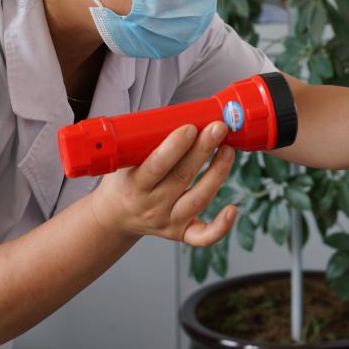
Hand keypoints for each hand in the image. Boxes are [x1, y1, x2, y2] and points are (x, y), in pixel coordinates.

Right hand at [89, 122, 235, 246]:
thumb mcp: (124, 160)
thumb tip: (181, 112)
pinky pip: (203, 236)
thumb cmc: (125, 181)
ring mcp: (169, 220)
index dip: (174, 147)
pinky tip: (233, 209)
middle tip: (218, 127)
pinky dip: (220, 227)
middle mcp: (153, 205)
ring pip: (199, 199)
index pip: (156, 165)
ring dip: (217, 173)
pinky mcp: (182, 233)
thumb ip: (146, 141)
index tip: (190, 127)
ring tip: (229, 149)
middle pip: (182, 177)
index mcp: (135, 185)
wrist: (116, 216)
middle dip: (203, 150)